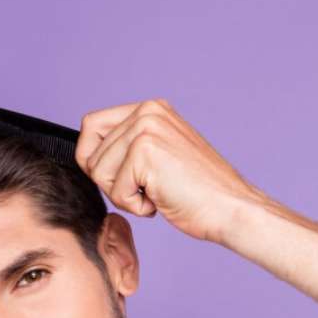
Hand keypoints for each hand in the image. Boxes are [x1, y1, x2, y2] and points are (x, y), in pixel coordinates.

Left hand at [74, 98, 266, 245]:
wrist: (230, 208)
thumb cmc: (199, 193)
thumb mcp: (160, 156)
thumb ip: (129, 146)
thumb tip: (87, 155)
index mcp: (151, 108)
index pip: (91, 126)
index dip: (93, 159)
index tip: (118, 178)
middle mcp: (147, 111)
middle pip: (89, 152)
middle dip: (111, 182)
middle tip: (146, 189)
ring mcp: (146, 128)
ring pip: (98, 173)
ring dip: (124, 195)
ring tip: (157, 193)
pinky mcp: (145, 152)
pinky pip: (115, 191)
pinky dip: (136, 207)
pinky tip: (162, 200)